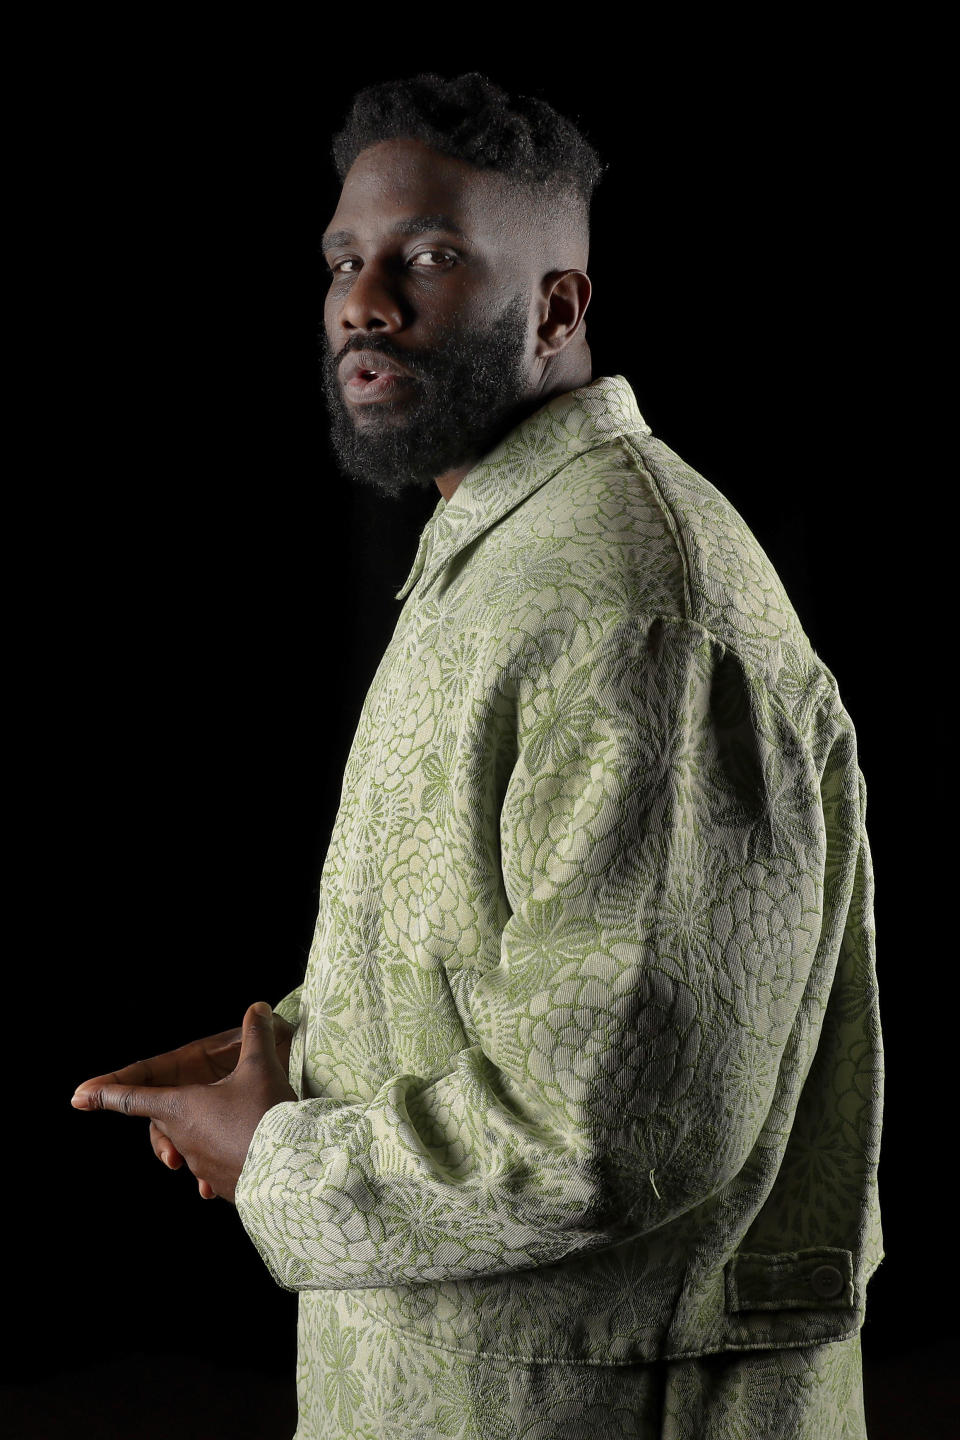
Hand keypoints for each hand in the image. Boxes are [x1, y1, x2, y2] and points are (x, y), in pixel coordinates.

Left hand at [72, 1003, 296, 1203]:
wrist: (291, 1166)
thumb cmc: (265, 1112)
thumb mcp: (261, 1066)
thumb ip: (256, 1034)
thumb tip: (259, 1007)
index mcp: (181, 1106)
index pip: (133, 1098)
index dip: (105, 1092)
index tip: (77, 1096)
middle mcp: (183, 1136)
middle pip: (163, 1127)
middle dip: (166, 1128)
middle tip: (170, 1129)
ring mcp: (201, 1165)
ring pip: (190, 1147)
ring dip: (201, 1141)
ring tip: (230, 1132)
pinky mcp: (223, 1183)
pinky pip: (213, 1170)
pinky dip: (222, 1159)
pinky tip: (243, 1154)